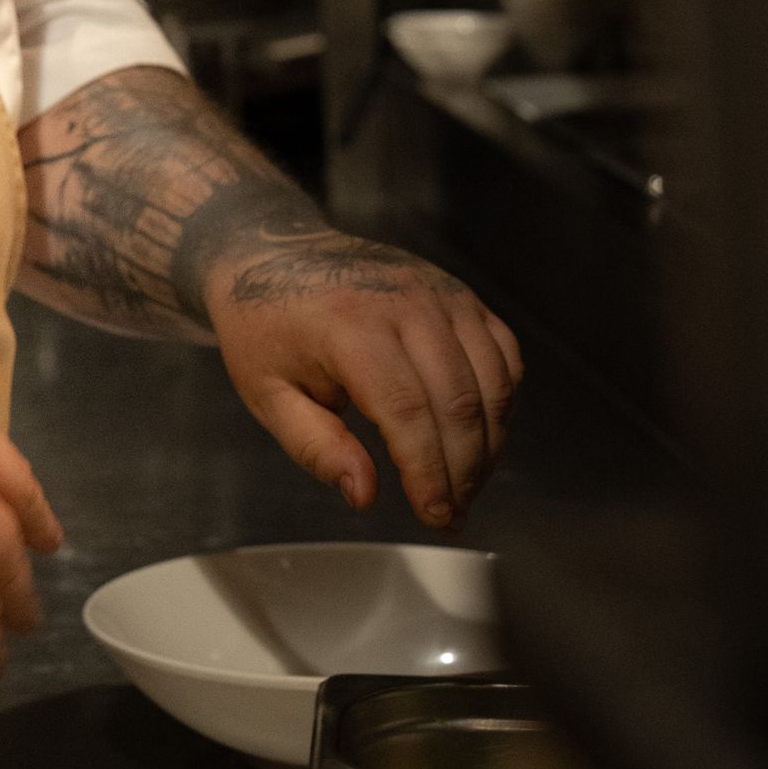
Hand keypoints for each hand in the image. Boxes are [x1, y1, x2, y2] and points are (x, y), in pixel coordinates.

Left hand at [204, 226, 522, 527]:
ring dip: (488, 443)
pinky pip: (502, 350)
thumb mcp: (268, 394)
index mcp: (349, 325)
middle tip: (450, 514)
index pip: (407, 410)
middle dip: (462, 471)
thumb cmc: (265, 325)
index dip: (427, 472)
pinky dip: (501, 399)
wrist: (272, 252)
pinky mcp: (456, 290)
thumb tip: (364, 494)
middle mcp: (402, 300)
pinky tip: (479, 434)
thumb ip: (316, 447)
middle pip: (457, 400)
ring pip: (491, 378)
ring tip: (464, 484)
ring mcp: (436, 290)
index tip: (433, 516)